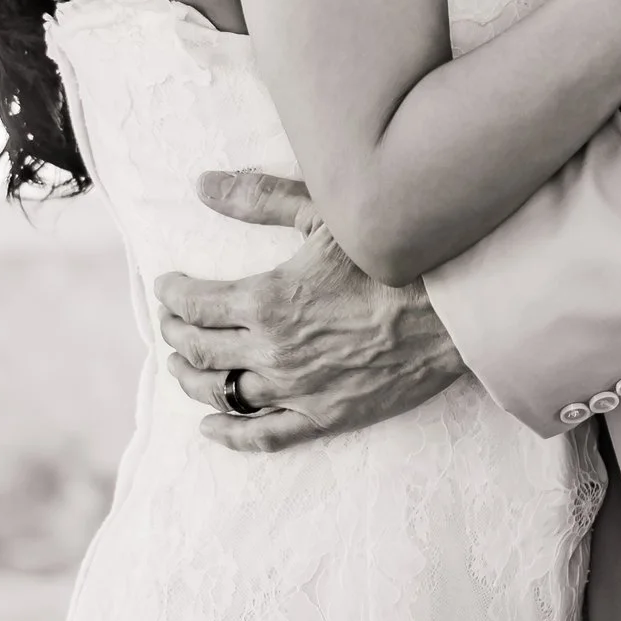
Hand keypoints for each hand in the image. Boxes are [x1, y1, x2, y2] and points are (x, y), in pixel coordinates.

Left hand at [155, 170, 465, 449]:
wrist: (452, 312)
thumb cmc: (393, 256)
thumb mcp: (323, 214)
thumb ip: (258, 198)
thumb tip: (202, 184)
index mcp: (266, 299)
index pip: (196, 303)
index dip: (173, 294)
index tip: (168, 286)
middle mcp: (272, 350)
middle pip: (201, 350)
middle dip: (176, 333)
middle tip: (170, 322)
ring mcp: (297, 389)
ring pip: (222, 393)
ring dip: (191, 380)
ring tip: (180, 367)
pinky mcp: (325, 416)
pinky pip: (265, 435)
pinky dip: (230, 435)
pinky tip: (209, 428)